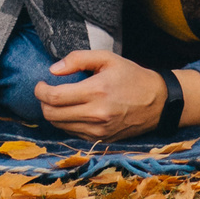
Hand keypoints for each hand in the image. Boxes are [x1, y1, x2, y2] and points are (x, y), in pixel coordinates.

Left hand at [35, 50, 187, 140]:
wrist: (158, 102)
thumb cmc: (131, 76)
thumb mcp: (108, 58)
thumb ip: (78, 59)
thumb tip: (53, 70)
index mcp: (97, 91)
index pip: (55, 97)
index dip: (40, 91)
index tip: (40, 84)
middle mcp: (96, 115)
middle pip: (52, 114)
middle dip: (43, 102)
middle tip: (47, 91)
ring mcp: (98, 131)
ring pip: (60, 126)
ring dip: (53, 113)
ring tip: (60, 100)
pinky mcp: (101, 140)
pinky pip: (72, 133)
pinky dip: (66, 122)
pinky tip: (73, 111)